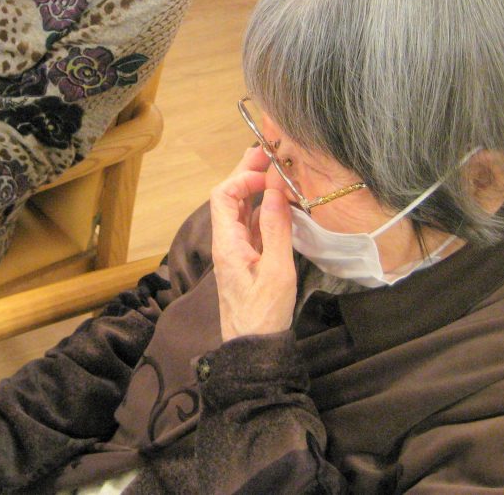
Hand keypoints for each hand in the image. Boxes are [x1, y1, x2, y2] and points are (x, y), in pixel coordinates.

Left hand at [210, 146, 297, 341]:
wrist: (254, 349)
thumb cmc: (264, 314)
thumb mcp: (277, 271)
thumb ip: (277, 229)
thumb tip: (276, 190)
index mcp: (227, 243)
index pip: (223, 196)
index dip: (242, 177)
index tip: (268, 169)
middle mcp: (227, 242)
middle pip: (230, 198)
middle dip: (246, 174)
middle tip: (270, 154)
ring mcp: (237, 250)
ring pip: (241, 210)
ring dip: (255, 188)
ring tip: (276, 170)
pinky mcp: (248, 259)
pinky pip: (253, 225)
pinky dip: (265, 208)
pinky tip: (281, 202)